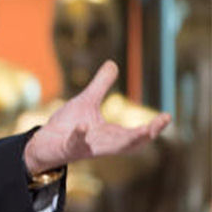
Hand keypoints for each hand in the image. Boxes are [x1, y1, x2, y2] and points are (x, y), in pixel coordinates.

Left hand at [23, 60, 170, 174]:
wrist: (44, 143)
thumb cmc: (67, 125)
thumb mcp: (86, 101)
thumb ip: (101, 85)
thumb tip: (113, 63)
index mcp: (110, 134)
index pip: (137, 134)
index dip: (154, 127)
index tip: (167, 115)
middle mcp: (102, 143)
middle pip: (129, 144)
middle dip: (144, 136)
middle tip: (156, 127)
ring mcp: (86, 147)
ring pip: (109, 148)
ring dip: (124, 141)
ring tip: (142, 131)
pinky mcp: (68, 147)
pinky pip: (76, 143)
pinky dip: (79, 135)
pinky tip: (81, 126)